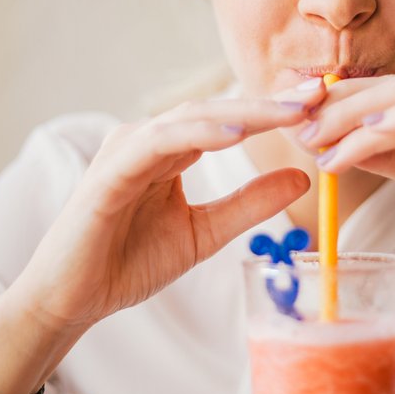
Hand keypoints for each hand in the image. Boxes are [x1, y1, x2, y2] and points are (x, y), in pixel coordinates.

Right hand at [11, 81, 326, 332]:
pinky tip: (235, 135)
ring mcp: (127, 150)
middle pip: (216, 110)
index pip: (229, 121)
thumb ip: (249, 203)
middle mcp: (149, 139)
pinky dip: (196, 134)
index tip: (320, 106)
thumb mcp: (205, 232)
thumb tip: (303, 177)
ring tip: (288, 111)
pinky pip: (157, 144)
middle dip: (267, 103)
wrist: (74, 299)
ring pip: (191, 118)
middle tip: (316, 94)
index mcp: (171, 150)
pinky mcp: (109, 172)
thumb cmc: (129, 262)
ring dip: (242, 113)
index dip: (273, 112)